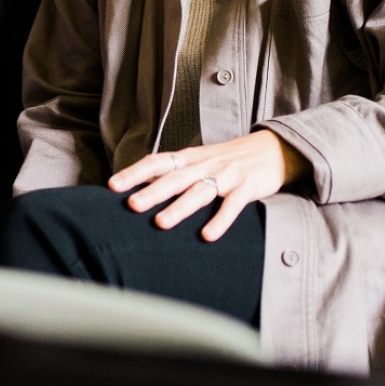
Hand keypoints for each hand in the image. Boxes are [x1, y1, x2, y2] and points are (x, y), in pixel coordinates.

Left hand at [108, 129, 308, 241]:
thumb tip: (139, 185)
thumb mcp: (199, 160)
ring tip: (160, 223)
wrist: (272, 149)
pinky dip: (221, 221)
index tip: (112, 186)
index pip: (157, 162)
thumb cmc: (228, 159)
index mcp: (190, 157)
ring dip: (179, 208)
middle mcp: (206, 164)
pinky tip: (207, 236)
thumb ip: (174, 171)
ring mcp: (227, 175)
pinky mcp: (248, 188)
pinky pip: (233, 205)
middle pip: (175, 179)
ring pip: (200, 192)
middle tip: (131, 205)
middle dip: (152, 192)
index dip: (135, 172)